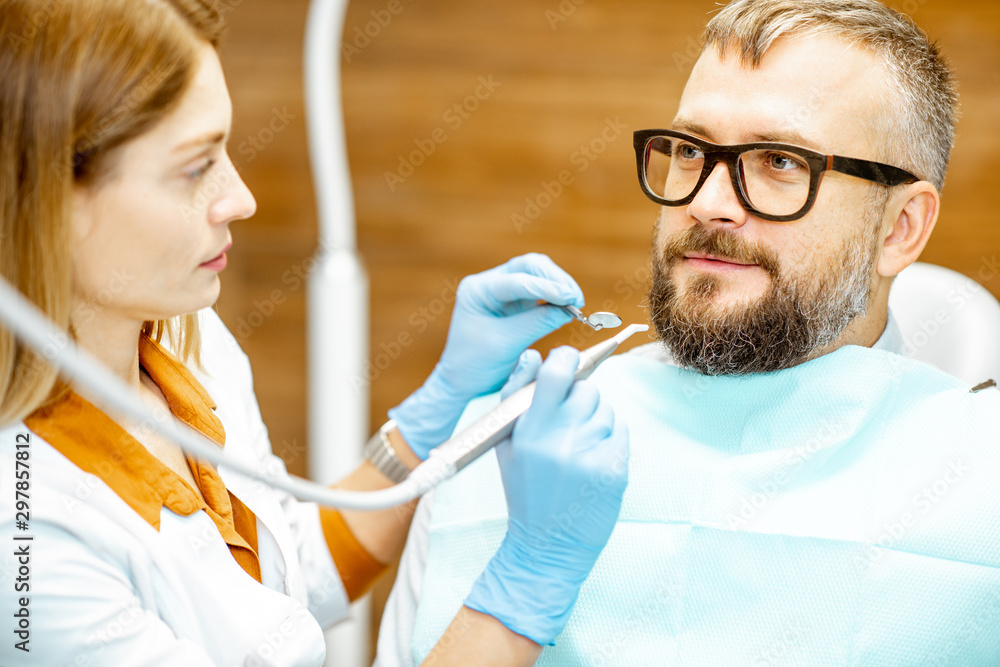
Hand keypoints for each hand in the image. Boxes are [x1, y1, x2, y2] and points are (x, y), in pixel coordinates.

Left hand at [389, 254, 583, 458]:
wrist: (464, 381)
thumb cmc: (475, 364)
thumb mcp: (505, 344)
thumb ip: (537, 324)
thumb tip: (568, 310)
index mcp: (478, 290)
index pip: (517, 281)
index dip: (547, 288)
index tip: (571, 299)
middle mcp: (490, 283)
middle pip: (529, 266)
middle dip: (555, 279)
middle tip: (576, 300)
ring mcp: (503, 290)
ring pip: (538, 274)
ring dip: (558, 285)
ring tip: (575, 304)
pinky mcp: (516, 302)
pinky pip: (541, 290)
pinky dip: (555, 297)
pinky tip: (567, 309)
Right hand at [463, 347, 628, 645]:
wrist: (547, 546)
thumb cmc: (525, 488)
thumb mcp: (506, 442)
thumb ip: (515, 394)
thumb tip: (534, 354)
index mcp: (530, 430)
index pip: (556, 372)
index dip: (565, 358)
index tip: (567, 361)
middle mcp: (562, 440)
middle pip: (587, 388)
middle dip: (579, 397)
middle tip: (567, 421)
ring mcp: (592, 455)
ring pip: (606, 409)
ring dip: (595, 419)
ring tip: (577, 446)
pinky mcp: (616, 469)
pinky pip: (621, 430)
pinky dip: (610, 438)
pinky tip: (592, 459)